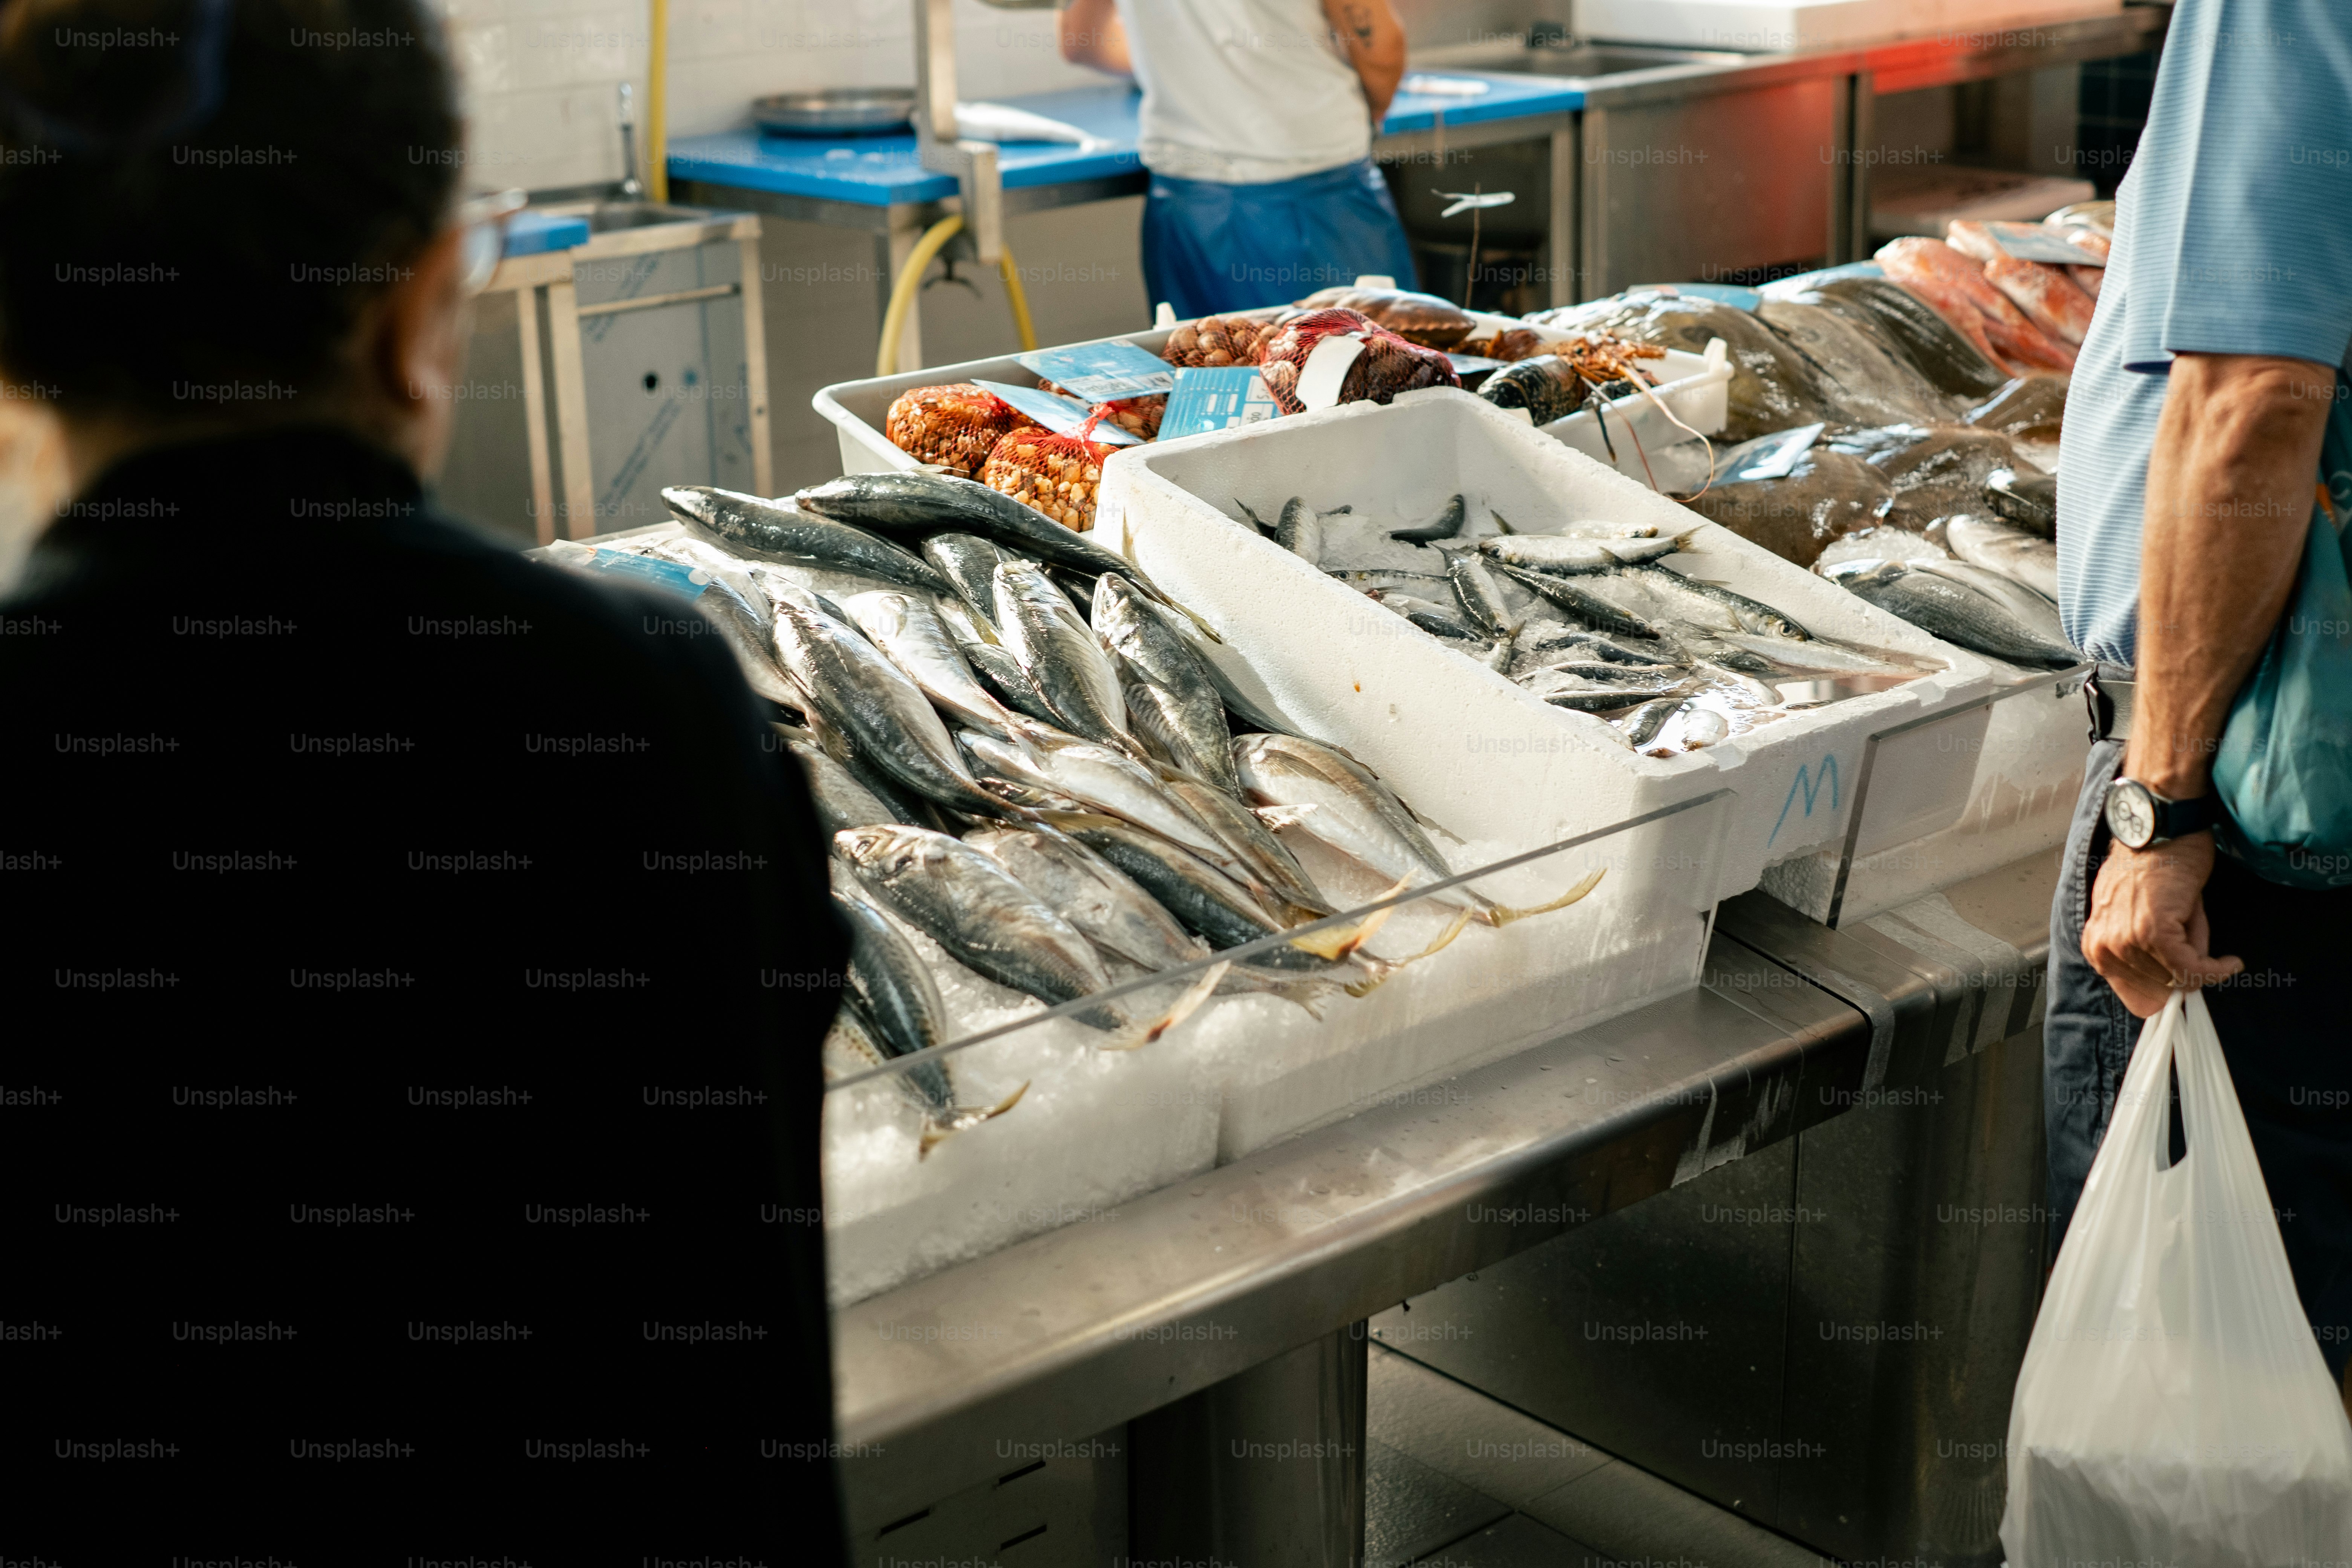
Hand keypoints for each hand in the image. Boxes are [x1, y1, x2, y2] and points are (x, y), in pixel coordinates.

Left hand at [2080, 832, 2242, 1016]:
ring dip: (2202, 969)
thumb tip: (2180, 979)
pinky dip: (2215, 969)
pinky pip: (2190, 967)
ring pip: (2175, 979)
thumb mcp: (2140, 916)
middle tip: (2208, 962)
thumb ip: (2150, 951)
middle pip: (2156, 988)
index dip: (2164, 993)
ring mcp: (2127, 940)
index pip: (2131, 992)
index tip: (2188, 986)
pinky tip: (2230, 963)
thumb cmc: (2153, 868)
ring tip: (2215, 951)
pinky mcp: (2154, 932)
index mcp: (2096, 945)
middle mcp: (2105, 946)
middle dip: (2186, 978)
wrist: (2159, 831)